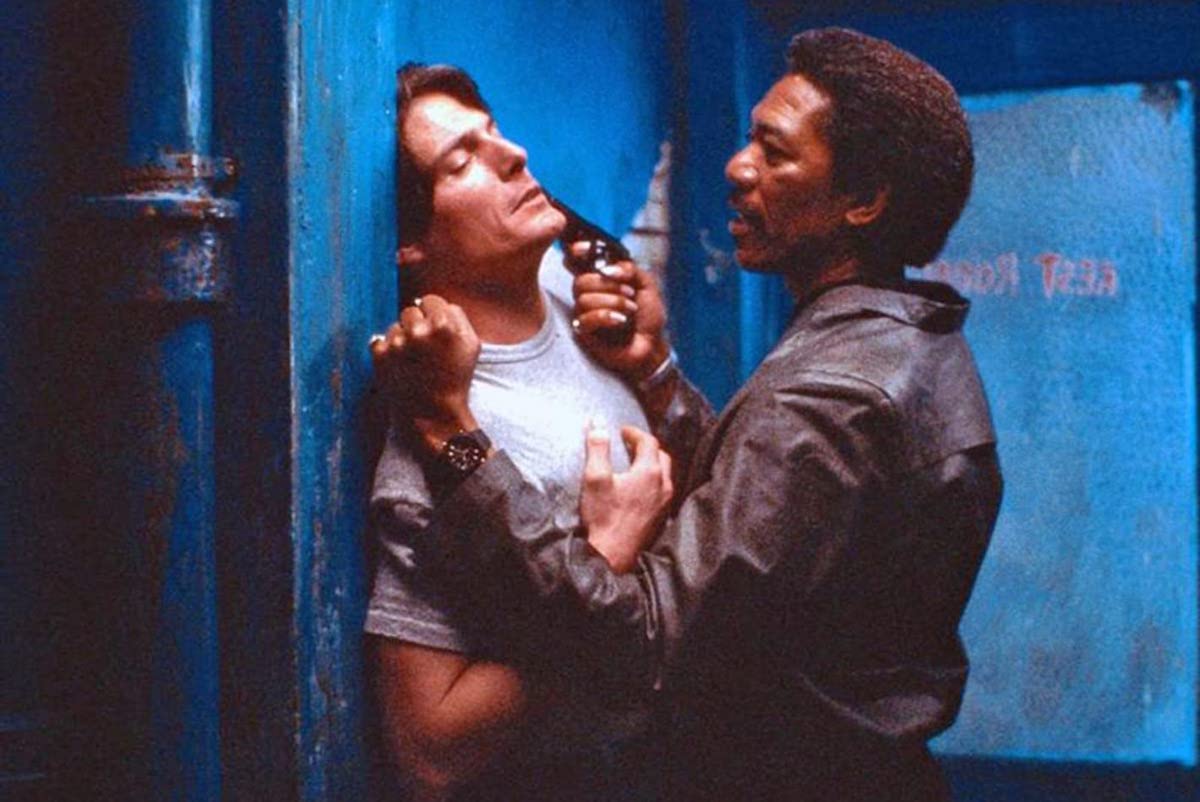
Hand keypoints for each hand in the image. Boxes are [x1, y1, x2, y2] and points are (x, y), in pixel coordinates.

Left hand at [369, 294, 481, 453]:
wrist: (435, 414)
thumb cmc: (456, 378)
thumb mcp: (472, 344)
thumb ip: (457, 315)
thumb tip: (435, 302)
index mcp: (444, 325)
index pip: (430, 300)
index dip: (433, 315)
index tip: (435, 332)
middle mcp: (419, 330)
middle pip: (410, 310)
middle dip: (417, 325)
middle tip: (425, 349)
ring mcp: (397, 343)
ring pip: (395, 326)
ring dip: (402, 338)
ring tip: (414, 361)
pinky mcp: (380, 355)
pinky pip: (380, 340)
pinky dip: (388, 351)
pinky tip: (400, 366)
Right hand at [569, 244, 670, 383]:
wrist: (652, 345)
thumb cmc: (647, 316)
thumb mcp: (646, 284)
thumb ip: (629, 269)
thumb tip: (607, 269)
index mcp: (600, 278)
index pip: (577, 260)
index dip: (575, 252)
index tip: (584, 249)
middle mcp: (588, 294)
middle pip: (581, 280)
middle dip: (609, 286)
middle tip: (630, 294)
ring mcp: (583, 313)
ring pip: (584, 299)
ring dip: (614, 303)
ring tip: (630, 311)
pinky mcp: (584, 332)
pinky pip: (585, 319)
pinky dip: (606, 317)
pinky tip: (620, 322)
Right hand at [580, 423, 672, 572]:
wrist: (612, 555)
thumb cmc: (604, 516)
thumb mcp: (595, 478)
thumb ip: (598, 448)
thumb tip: (598, 424)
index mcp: (649, 472)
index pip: (648, 441)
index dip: (634, 432)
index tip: (621, 431)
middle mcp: (663, 485)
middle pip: (661, 456)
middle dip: (646, 446)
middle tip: (629, 445)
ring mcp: (664, 502)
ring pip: (664, 474)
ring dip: (651, 464)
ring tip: (633, 464)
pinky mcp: (661, 517)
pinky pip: (662, 491)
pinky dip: (653, 481)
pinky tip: (638, 489)